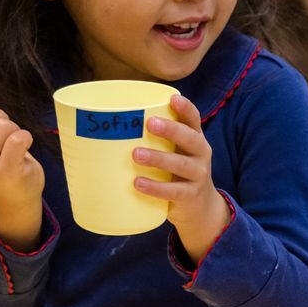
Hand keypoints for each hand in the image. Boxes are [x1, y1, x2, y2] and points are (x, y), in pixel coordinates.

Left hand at [134, 93, 231, 262]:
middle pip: (190, 138)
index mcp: (194, 139)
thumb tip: (106, 129)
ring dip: (158, 158)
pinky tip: (138, 183)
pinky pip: (174, 191)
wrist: (198, 208)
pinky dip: (155, 187)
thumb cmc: (176, 173)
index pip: (193, 119)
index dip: (185, 108)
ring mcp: (198, 175)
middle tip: (149, 123)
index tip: (173, 98)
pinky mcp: (190, 196)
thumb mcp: (173, 153)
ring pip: (180, 164)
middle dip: (171, 130)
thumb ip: (153, 141)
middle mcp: (200, 154)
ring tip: (136, 154)